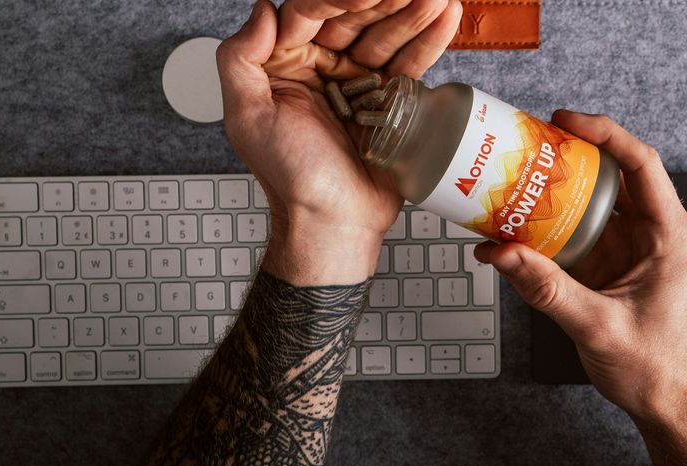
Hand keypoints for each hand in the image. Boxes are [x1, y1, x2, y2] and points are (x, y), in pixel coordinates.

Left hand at [216, 0, 461, 284]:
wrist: (335, 222)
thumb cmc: (291, 178)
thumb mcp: (249, 118)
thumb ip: (240, 59)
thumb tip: (263, 8)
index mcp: (284, 65)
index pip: (309, 15)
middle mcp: (321, 67)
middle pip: (354, 18)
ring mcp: (358, 82)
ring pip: (386, 34)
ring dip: (412, 11)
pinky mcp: (390, 99)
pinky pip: (409, 62)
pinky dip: (429, 39)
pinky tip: (446, 14)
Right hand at [474, 111, 686, 422]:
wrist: (669, 404)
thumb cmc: (657, 369)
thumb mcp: (598, 326)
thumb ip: (547, 289)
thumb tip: (501, 254)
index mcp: (671, 237)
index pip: (641, 165)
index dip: (605, 134)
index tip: (565, 121)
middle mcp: (654, 234)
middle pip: (614, 175)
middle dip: (571, 155)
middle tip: (530, 143)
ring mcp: (632, 249)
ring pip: (593, 202)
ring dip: (556, 191)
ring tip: (517, 178)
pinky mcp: (611, 266)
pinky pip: (578, 233)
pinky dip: (548, 227)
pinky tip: (517, 228)